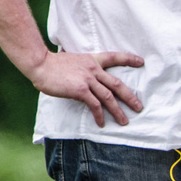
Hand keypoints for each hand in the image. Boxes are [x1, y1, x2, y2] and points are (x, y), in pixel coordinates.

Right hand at [30, 49, 144, 126]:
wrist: (40, 64)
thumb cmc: (52, 64)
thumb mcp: (73, 61)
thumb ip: (82, 67)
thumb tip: (85, 77)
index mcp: (92, 60)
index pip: (114, 57)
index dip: (129, 59)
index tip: (141, 62)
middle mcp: (93, 69)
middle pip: (117, 84)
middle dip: (130, 96)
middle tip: (139, 107)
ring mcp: (88, 79)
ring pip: (109, 97)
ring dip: (118, 111)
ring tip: (124, 121)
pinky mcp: (80, 90)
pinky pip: (94, 105)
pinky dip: (99, 115)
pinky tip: (102, 123)